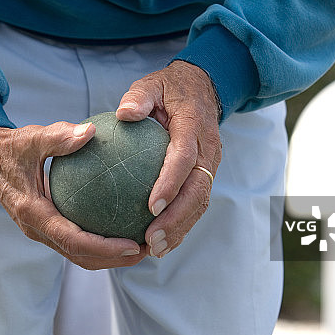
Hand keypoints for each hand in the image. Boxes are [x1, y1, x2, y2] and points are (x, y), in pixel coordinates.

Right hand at [0, 122, 147, 269]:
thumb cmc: (10, 147)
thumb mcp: (30, 138)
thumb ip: (58, 136)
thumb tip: (90, 132)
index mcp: (33, 213)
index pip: (73, 240)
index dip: (104, 248)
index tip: (133, 245)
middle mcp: (37, 229)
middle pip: (80, 256)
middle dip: (115, 260)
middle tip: (146, 251)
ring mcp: (41, 231)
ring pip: (78, 255)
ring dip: (109, 257)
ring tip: (141, 247)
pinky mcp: (46, 227)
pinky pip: (75, 241)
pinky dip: (99, 243)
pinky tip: (123, 227)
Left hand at [116, 60, 221, 257]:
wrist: (202, 89)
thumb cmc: (168, 89)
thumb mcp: (150, 85)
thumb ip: (138, 98)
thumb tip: (124, 114)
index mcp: (193, 127)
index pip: (185, 159)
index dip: (170, 184)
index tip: (150, 206)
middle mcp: (208, 150)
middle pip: (197, 191)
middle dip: (177, 219)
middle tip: (152, 240)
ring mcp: (210, 165)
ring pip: (200, 202)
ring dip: (181, 228)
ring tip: (155, 249)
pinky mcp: (206, 175)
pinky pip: (196, 203)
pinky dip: (182, 224)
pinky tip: (160, 242)